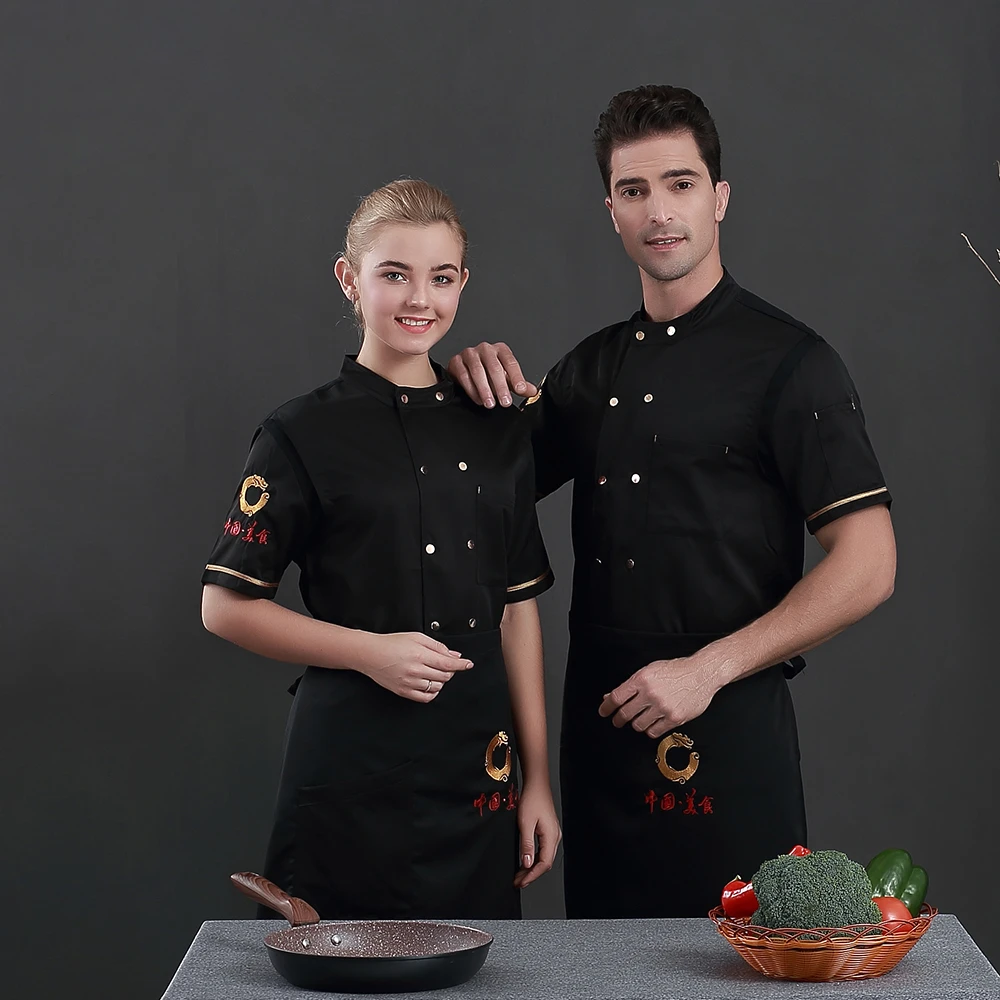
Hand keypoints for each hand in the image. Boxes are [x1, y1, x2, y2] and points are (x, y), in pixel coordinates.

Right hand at [353, 632, 472, 702]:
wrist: (371, 654)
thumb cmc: (392, 643)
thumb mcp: (417, 638)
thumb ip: (437, 647)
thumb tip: (454, 655)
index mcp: (419, 655)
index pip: (447, 664)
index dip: (461, 665)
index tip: (468, 664)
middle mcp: (415, 671)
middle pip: (444, 676)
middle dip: (450, 670)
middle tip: (445, 664)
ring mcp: (409, 683)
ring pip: (437, 687)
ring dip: (442, 680)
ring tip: (434, 671)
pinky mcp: (404, 692)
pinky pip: (426, 698)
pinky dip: (433, 692)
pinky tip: (431, 684)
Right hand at [447, 342, 536, 408]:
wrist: (465, 371)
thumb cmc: (488, 373)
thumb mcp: (506, 379)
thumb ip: (518, 385)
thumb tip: (533, 391)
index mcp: (500, 350)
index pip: (510, 362)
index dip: (516, 377)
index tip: (520, 390)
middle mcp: (485, 349)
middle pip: (494, 367)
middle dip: (500, 386)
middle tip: (505, 402)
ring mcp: (469, 353)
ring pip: (477, 371)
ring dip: (485, 389)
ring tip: (491, 404)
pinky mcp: (456, 361)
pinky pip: (463, 375)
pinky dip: (471, 389)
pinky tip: (479, 400)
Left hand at [513, 782, 561, 888]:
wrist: (536, 784)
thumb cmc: (532, 799)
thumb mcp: (525, 823)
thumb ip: (526, 844)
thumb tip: (527, 863)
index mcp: (551, 836)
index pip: (544, 864)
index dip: (532, 876)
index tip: (521, 883)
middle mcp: (555, 837)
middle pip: (545, 863)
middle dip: (531, 874)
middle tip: (518, 882)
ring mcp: (553, 834)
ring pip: (544, 857)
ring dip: (532, 867)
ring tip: (520, 875)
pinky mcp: (548, 831)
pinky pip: (543, 850)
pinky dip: (534, 858)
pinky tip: (525, 861)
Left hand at [598, 654, 722, 737]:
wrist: (701, 674)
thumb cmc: (676, 671)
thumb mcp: (650, 671)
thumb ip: (630, 685)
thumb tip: (609, 696)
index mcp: (642, 679)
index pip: (616, 697)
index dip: (606, 707)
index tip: (603, 712)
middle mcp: (650, 693)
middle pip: (625, 714)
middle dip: (618, 719)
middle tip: (617, 721)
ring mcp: (662, 707)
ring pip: (638, 725)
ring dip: (636, 724)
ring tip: (639, 719)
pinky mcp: (674, 718)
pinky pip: (654, 732)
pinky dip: (650, 729)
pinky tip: (652, 723)